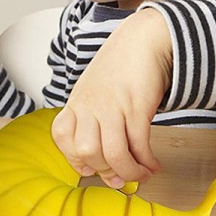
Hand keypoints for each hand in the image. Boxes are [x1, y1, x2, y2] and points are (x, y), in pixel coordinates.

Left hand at [51, 9, 171, 188]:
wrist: (144, 38)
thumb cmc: (121, 65)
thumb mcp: (95, 89)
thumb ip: (93, 117)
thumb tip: (105, 158)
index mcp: (77, 101)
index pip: (62, 137)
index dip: (75, 159)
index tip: (93, 169)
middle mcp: (90, 104)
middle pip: (87, 152)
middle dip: (106, 171)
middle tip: (122, 176)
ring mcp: (112, 105)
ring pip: (113, 154)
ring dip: (129, 172)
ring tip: (142, 174)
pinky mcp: (136, 106)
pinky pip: (139, 144)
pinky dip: (146, 162)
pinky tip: (153, 164)